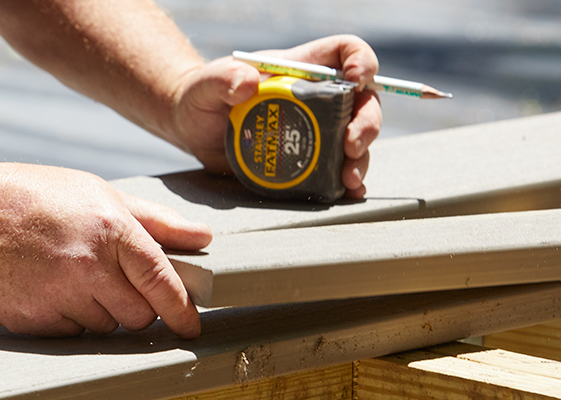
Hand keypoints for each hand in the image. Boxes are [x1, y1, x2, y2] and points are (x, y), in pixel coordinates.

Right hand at [0, 163, 211, 337]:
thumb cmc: (38, 198)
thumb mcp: (99, 193)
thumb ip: (155, 220)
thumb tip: (204, 236)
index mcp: (110, 228)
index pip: (161, 281)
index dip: (182, 309)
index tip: (191, 327)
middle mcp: (88, 266)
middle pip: (139, 315)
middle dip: (135, 307)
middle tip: (110, 281)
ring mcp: (59, 296)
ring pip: (106, 328)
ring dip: (99, 311)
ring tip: (70, 275)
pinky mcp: (35, 320)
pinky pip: (73, 336)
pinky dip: (69, 319)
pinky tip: (49, 287)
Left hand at [165, 35, 382, 198]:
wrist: (193, 128)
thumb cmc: (202, 96)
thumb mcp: (207, 84)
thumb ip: (223, 78)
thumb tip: (248, 83)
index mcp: (301, 69)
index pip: (345, 51)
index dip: (361, 60)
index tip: (357, 78)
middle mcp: (317, 97)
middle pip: (363, 100)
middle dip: (367, 122)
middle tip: (351, 145)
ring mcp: (316, 129)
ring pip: (356, 138)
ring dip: (361, 158)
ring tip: (349, 177)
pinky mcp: (307, 159)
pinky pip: (337, 168)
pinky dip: (347, 181)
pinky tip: (346, 191)